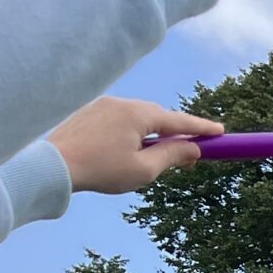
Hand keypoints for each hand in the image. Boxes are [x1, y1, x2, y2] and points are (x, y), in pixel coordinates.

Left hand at [49, 98, 223, 193]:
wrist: (52, 164)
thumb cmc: (100, 169)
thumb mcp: (145, 169)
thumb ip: (173, 156)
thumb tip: (193, 148)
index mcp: (138, 115)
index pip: (179, 121)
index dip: (202, 128)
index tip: (221, 132)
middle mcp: (122, 103)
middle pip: (158, 117)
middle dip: (175, 134)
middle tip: (189, 155)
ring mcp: (103, 105)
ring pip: (138, 119)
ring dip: (150, 135)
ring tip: (151, 159)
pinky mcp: (89, 112)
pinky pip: (119, 120)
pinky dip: (131, 133)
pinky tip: (125, 152)